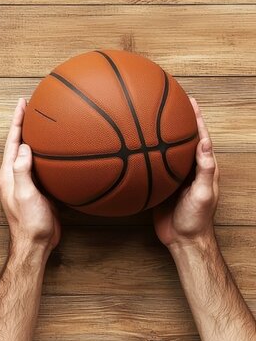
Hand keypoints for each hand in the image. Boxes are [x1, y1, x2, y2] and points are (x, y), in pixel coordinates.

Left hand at [0, 98, 60, 252]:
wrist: (36, 244)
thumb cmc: (28, 223)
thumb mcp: (25, 195)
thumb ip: (22, 171)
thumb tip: (24, 147)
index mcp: (8, 174)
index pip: (11, 142)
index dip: (16, 121)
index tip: (22, 103)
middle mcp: (14, 176)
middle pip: (18, 144)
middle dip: (24, 124)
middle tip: (33, 106)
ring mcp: (26, 183)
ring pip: (30, 154)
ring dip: (35, 137)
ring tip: (45, 121)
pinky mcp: (38, 190)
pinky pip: (41, 166)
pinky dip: (47, 154)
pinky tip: (58, 150)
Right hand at [154, 97, 218, 247]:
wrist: (182, 240)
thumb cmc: (196, 219)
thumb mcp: (204, 193)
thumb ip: (206, 169)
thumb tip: (205, 142)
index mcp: (202, 168)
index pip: (200, 137)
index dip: (196, 118)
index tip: (189, 101)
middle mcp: (189, 169)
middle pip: (182, 140)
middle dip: (178, 120)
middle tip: (169, 102)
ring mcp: (174, 177)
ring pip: (166, 151)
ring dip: (159, 136)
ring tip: (148, 119)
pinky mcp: (161, 186)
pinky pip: (152, 166)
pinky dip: (145, 156)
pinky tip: (134, 150)